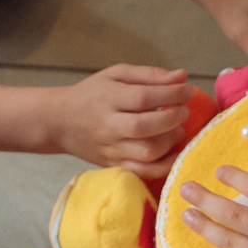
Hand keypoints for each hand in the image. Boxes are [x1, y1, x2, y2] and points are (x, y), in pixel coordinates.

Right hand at [53, 64, 197, 178]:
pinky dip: (163, 166)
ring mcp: (110, 149)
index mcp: (108, 98)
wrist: (59, 122)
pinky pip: (142, 172)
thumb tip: (181, 76)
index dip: (172, 94)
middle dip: (173, 119)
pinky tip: (174, 153)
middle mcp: (108, 126)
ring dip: (170, 142)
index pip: (144, 97)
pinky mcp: (113, 165)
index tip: (188, 91)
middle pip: (145, 127)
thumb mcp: (115, 75)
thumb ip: (149, 75)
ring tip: (178, 131)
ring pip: (146, 153)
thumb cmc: (91, 94)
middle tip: (183, 112)